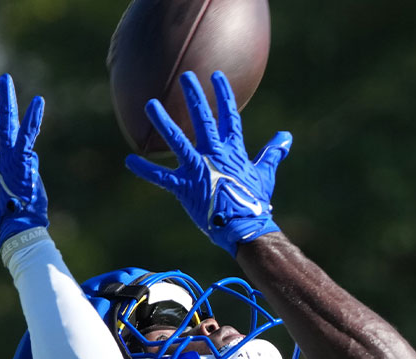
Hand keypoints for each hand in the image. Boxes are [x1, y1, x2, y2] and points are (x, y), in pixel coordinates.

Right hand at [0, 72, 48, 254]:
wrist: (19, 228)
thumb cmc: (22, 215)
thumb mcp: (26, 187)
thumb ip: (27, 170)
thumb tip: (32, 159)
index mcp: (1, 162)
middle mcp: (1, 157)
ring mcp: (9, 159)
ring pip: (7, 124)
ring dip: (7, 100)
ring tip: (4, 77)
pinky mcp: (22, 163)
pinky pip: (28, 136)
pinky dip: (34, 119)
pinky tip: (39, 101)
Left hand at [125, 71, 291, 256]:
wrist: (244, 226)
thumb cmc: (254, 202)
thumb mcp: (265, 173)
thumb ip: (272, 153)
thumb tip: (286, 137)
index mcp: (233, 150)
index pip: (229, 116)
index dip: (223, 95)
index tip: (216, 76)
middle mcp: (214, 154)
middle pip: (203, 119)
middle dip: (194, 96)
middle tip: (185, 77)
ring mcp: (198, 169)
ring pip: (178, 140)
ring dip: (164, 121)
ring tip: (150, 104)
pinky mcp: (185, 187)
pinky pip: (161, 177)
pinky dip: (144, 169)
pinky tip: (129, 160)